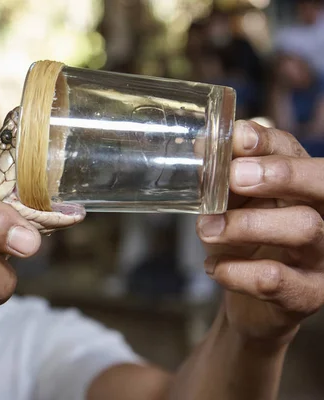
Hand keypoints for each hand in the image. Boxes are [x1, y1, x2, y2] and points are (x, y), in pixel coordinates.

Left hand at [196, 121, 323, 342]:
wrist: (251, 301)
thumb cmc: (246, 241)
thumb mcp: (234, 202)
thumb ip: (226, 175)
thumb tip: (202, 144)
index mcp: (303, 184)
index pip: (293, 150)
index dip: (267, 142)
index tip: (237, 138)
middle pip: (323, 183)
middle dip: (279, 174)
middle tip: (234, 176)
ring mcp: (322, 256)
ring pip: (303, 228)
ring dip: (245, 225)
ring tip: (206, 228)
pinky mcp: (307, 293)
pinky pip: (275, 279)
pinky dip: (235, 270)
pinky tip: (213, 267)